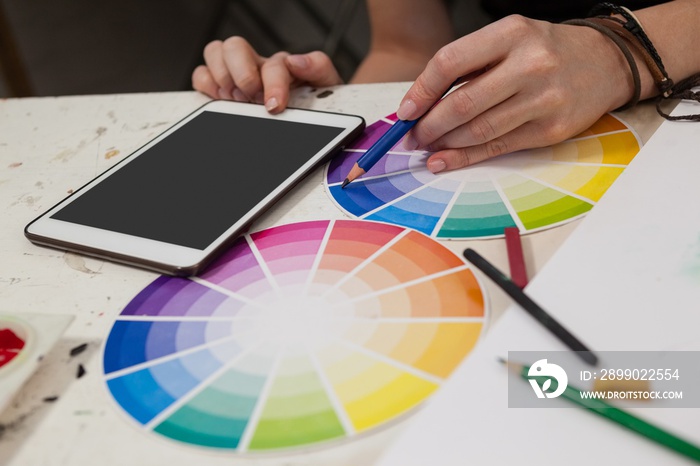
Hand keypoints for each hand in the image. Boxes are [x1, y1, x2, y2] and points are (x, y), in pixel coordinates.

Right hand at [192, 36, 342, 112]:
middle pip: (235, 45)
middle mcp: (257, 65)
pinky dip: (207, 86)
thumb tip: (296, 60)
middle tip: (251, 99)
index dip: (273, 83)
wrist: (306, 118)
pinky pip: (201, 75)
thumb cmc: (313, 103)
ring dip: (223, 77)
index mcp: (283, 65)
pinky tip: (223, 101)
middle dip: (242, 75)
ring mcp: (236, 74)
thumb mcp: (325, 86)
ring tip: (236, 100)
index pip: (275, 63)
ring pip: (215, 52)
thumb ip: (319, 68)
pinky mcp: (220, 86)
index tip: (274, 105)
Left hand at [395, 15, 635, 172]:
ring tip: (426, 148)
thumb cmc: (546, 51)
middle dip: (428, 126)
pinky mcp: (550, 130)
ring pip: (478, 130)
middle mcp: (529, 65)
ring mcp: (543, 100)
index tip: (405, 112)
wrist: (606, 62)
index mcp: (511, 33)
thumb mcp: (508, 39)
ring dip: (443, 144)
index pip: (450, 62)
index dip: (421, 91)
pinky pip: (497, 147)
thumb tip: (421, 103)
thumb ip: (469, 66)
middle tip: (410, 137)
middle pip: (462, 104)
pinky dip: (464, 158)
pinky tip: (444, 160)